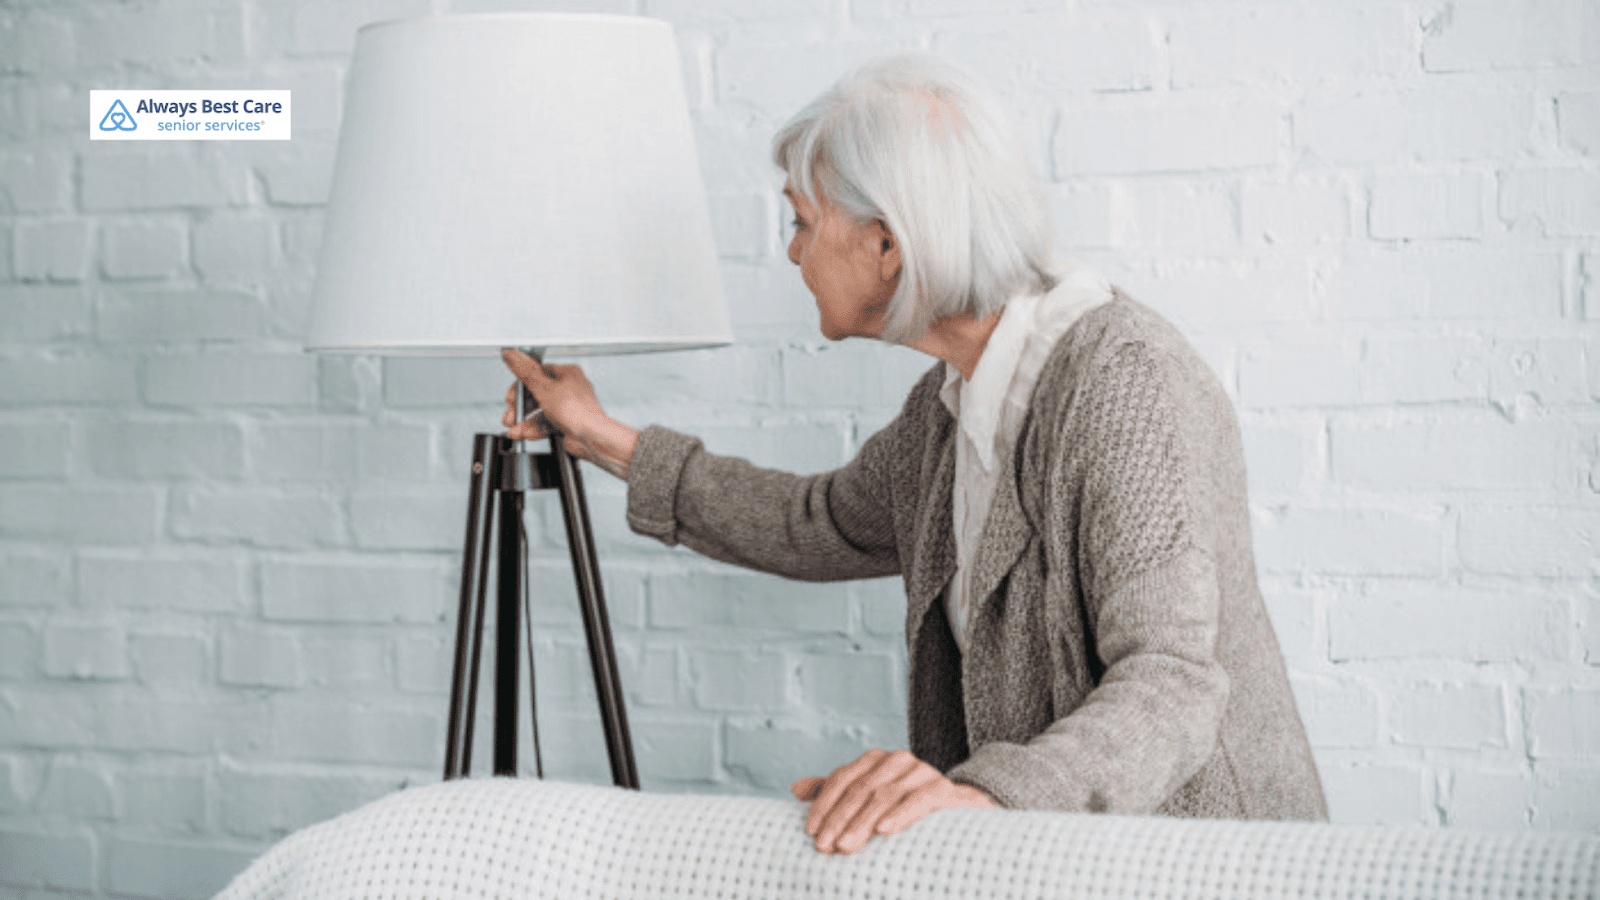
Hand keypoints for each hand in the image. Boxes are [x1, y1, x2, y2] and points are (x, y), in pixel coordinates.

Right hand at [500, 349, 639, 479]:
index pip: (538, 373)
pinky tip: (523, 433)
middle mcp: (569, 389)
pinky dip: (533, 429)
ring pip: (540, 411)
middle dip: (520, 407)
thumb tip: (512, 355)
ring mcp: (569, 407)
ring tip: (514, 427)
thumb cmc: (578, 411)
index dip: (521, 384)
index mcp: (568, 374)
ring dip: (524, 420)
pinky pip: (546, 423)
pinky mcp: (567, 423)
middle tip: (510, 413)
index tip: (511, 394)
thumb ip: (525, 372)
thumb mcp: (544, 388)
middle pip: (537, 394)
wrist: (591, 438)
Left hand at [788, 748, 997, 854]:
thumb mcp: (867, 800)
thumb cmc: (904, 808)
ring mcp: (921, 771)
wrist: (961, 811)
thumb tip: (794, 789)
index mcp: (874, 760)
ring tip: (846, 846)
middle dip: (839, 819)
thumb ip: (835, 793)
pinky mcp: (943, 788)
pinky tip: (884, 830)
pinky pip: (918, 800)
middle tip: (825, 847)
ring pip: (884, 795)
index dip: (823, 804)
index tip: (809, 832)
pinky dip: (900, 815)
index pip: (841, 779)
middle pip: (860, 789)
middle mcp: (896, 760)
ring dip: (862, 822)